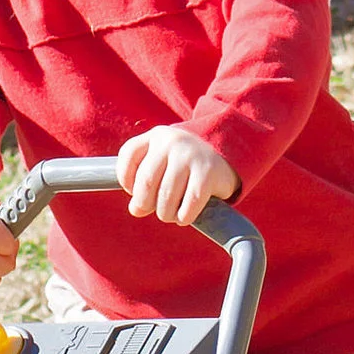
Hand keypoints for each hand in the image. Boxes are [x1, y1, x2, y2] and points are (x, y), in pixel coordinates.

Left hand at [117, 124, 238, 226]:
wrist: (227, 153)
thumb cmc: (185, 163)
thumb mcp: (163, 161)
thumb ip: (144, 181)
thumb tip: (136, 210)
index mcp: (157, 136)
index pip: (128, 156)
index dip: (126, 180)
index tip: (135, 191)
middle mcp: (172, 141)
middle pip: (145, 182)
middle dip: (144, 203)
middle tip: (153, 209)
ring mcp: (191, 156)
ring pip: (166, 197)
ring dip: (165, 214)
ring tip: (170, 214)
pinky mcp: (208, 173)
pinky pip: (188, 205)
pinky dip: (184, 217)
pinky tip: (185, 216)